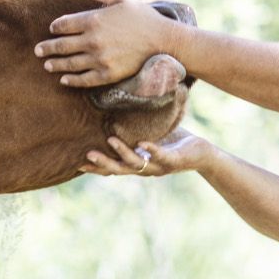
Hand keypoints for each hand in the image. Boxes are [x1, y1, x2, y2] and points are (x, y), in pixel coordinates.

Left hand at [37, 0, 178, 87]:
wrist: (163, 40)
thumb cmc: (142, 16)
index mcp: (93, 19)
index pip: (63, 25)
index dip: (55, 27)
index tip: (52, 29)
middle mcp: (92, 40)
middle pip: (61, 45)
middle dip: (47, 48)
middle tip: (38, 50)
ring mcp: (99, 59)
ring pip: (69, 63)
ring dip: (55, 64)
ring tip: (47, 65)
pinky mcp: (108, 74)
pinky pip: (84, 79)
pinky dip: (71, 80)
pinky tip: (64, 80)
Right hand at [79, 129, 213, 178]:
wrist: (201, 154)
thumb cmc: (173, 142)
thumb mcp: (150, 135)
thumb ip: (134, 128)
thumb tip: (116, 108)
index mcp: (137, 163)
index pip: (112, 168)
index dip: (96, 168)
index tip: (77, 163)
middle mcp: (145, 169)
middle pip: (119, 170)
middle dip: (103, 164)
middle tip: (86, 157)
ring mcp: (158, 166)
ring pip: (137, 164)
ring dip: (123, 153)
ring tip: (110, 140)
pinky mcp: (173, 161)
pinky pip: (160, 157)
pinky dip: (150, 150)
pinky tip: (142, 143)